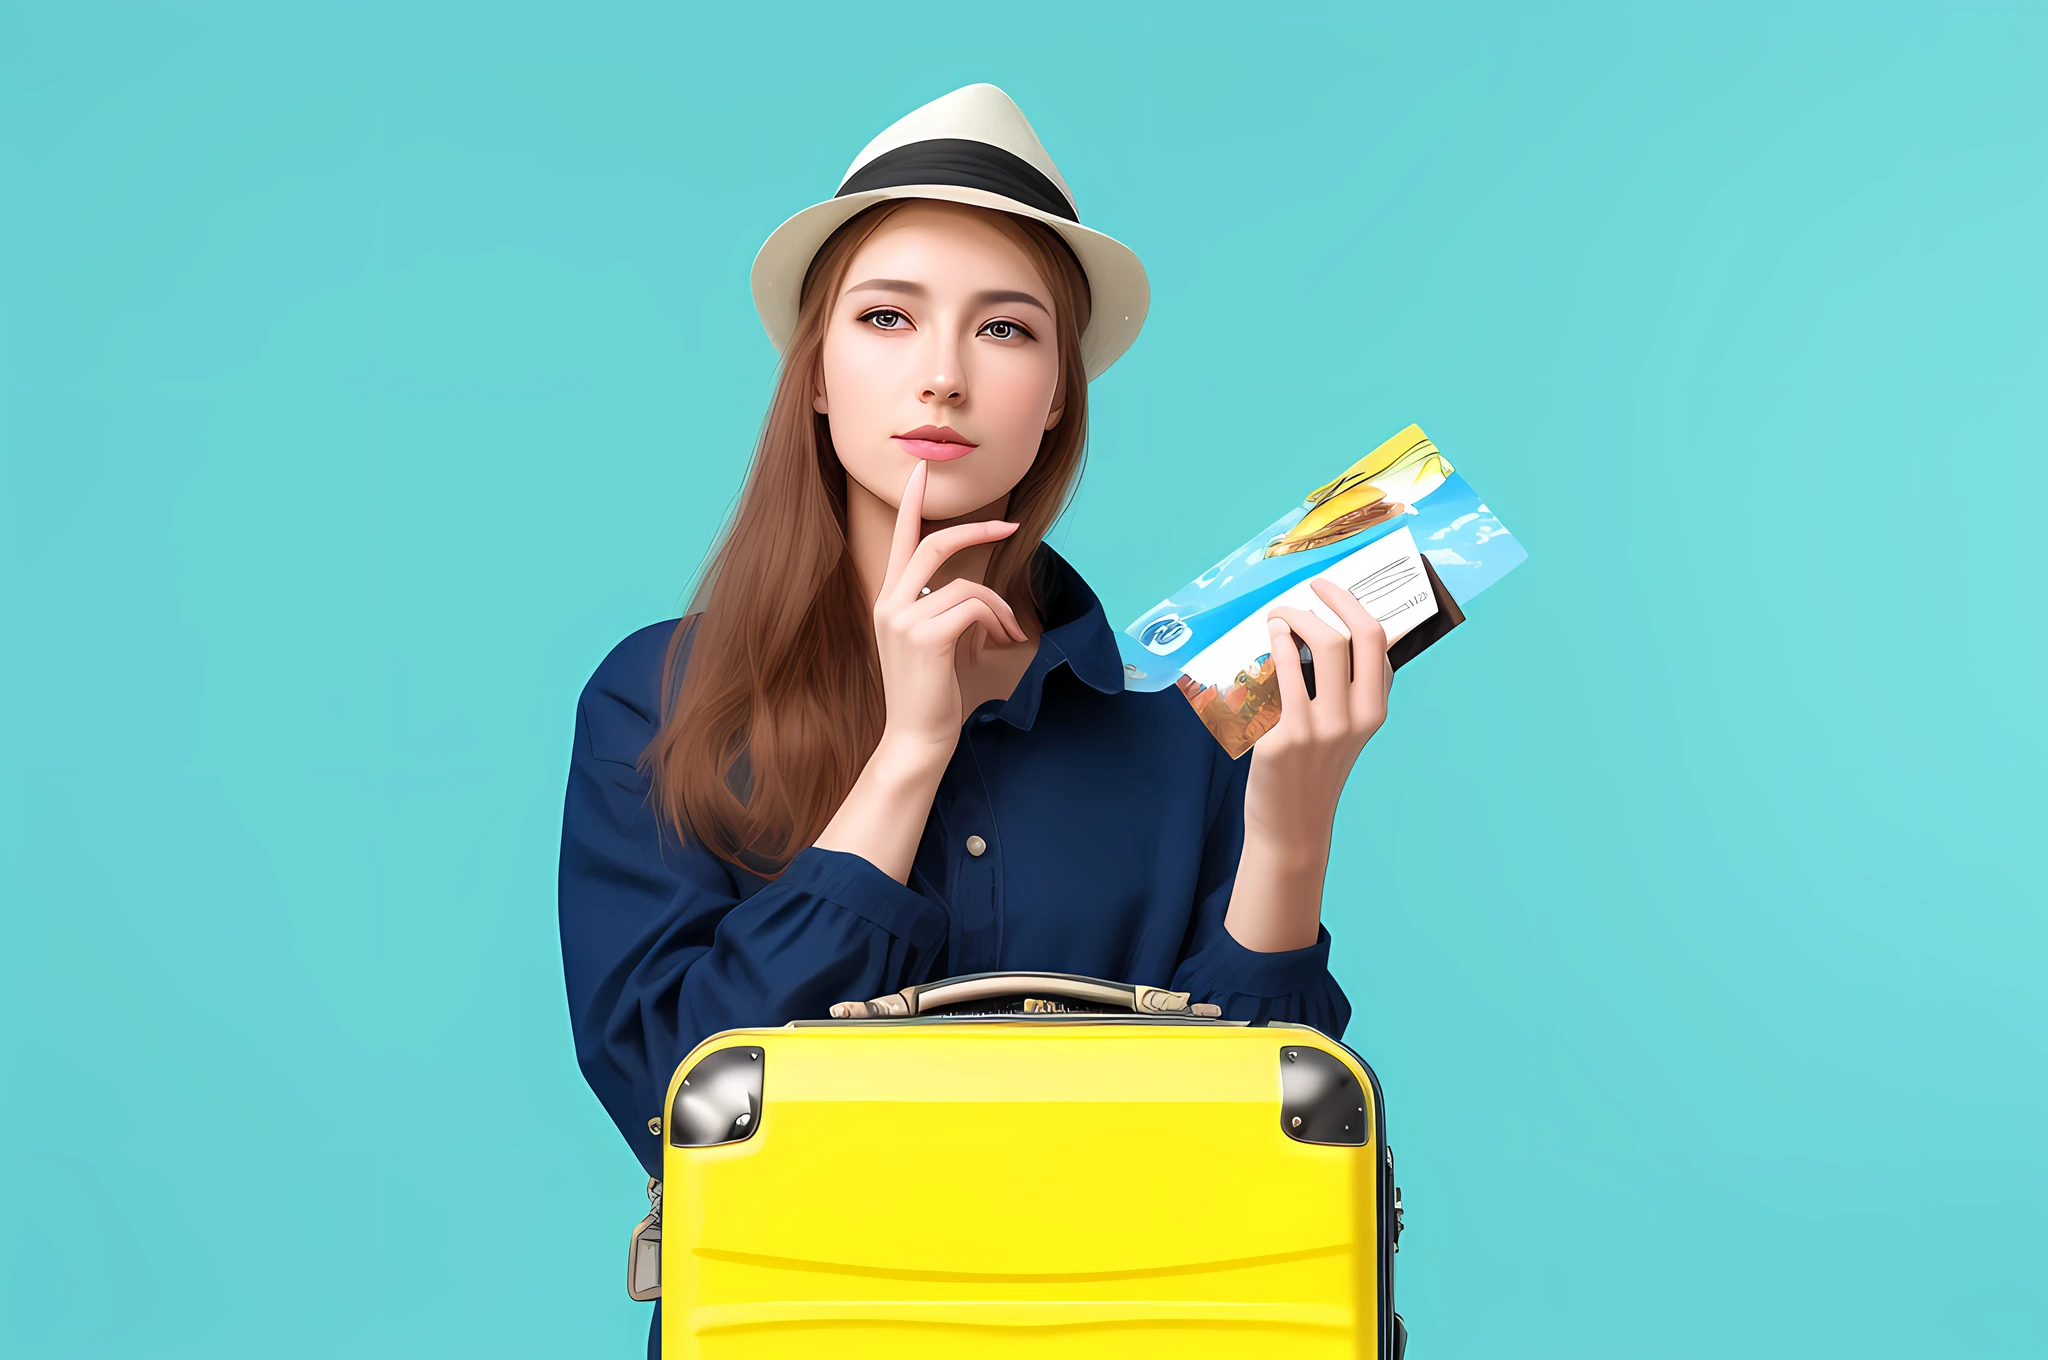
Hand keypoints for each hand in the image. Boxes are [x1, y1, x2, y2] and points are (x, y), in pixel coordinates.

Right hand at [871, 460, 1028, 760]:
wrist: (914, 740)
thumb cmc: (931, 695)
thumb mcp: (935, 644)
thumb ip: (946, 610)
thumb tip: (981, 596)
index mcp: (889, 601)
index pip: (901, 540)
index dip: (912, 503)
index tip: (921, 472)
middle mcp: (889, 603)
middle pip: (935, 544)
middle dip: (977, 529)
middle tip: (1010, 526)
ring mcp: (903, 619)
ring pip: (967, 585)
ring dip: (999, 607)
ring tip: (1009, 633)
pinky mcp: (926, 637)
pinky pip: (974, 606)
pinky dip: (996, 621)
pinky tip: (1001, 642)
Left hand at [1242, 578, 1392, 862]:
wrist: (1292, 826)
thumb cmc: (1314, 770)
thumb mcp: (1346, 731)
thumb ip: (1347, 689)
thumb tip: (1332, 631)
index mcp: (1374, 711)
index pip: (1379, 643)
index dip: (1355, 607)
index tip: (1332, 590)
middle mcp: (1355, 717)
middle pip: (1357, 635)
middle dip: (1334, 598)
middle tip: (1309, 587)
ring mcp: (1322, 727)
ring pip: (1323, 645)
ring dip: (1295, 617)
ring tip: (1278, 614)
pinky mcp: (1285, 737)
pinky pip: (1281, 674)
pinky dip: (1274, 646)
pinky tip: (1266, 642)